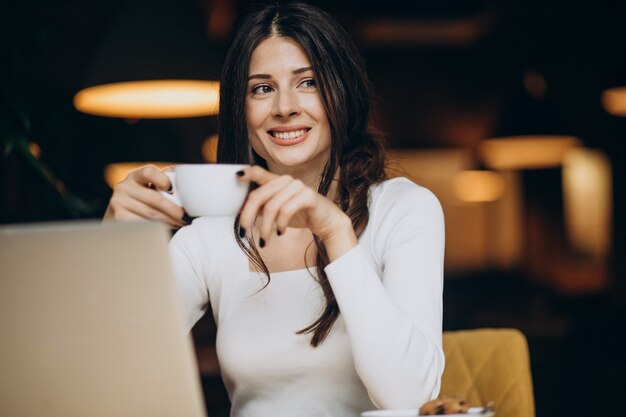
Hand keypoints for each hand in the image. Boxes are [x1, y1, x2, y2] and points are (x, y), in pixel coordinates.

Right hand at [103, 164, 185, 228]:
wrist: (118, 216)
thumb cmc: (142, 201)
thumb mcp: (150, 187)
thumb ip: (164, 182)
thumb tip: (186, 180)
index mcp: (136, 176)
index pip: (148, 172)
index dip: (162, 179)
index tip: (171, 189)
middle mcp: (124, 186)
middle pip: (153, 198)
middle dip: (172, 209)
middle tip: (183, 216)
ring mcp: (118, 201)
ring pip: (150, 213)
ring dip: (168, 221)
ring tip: (179, 224)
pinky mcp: (117, 217)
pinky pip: (141, 224)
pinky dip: (155, 228)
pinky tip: (165, 230)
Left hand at [237, 166, 356, 258]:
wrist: (326, 221)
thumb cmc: (300, 214)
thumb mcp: (277, 211)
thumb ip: (262, 207)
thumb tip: (243, 210)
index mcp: (277, 181)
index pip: (259, 172)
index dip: (247, 173)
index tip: (236, 178)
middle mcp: (286, 180)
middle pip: (258, 196)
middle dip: (247, 216)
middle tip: (243, 233)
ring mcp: (298, 186)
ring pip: (271, 206)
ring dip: (265, 227)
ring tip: (265, 241)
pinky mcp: (308, 196)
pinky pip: (286, 210)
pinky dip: (280, 224)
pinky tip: (280, 233)